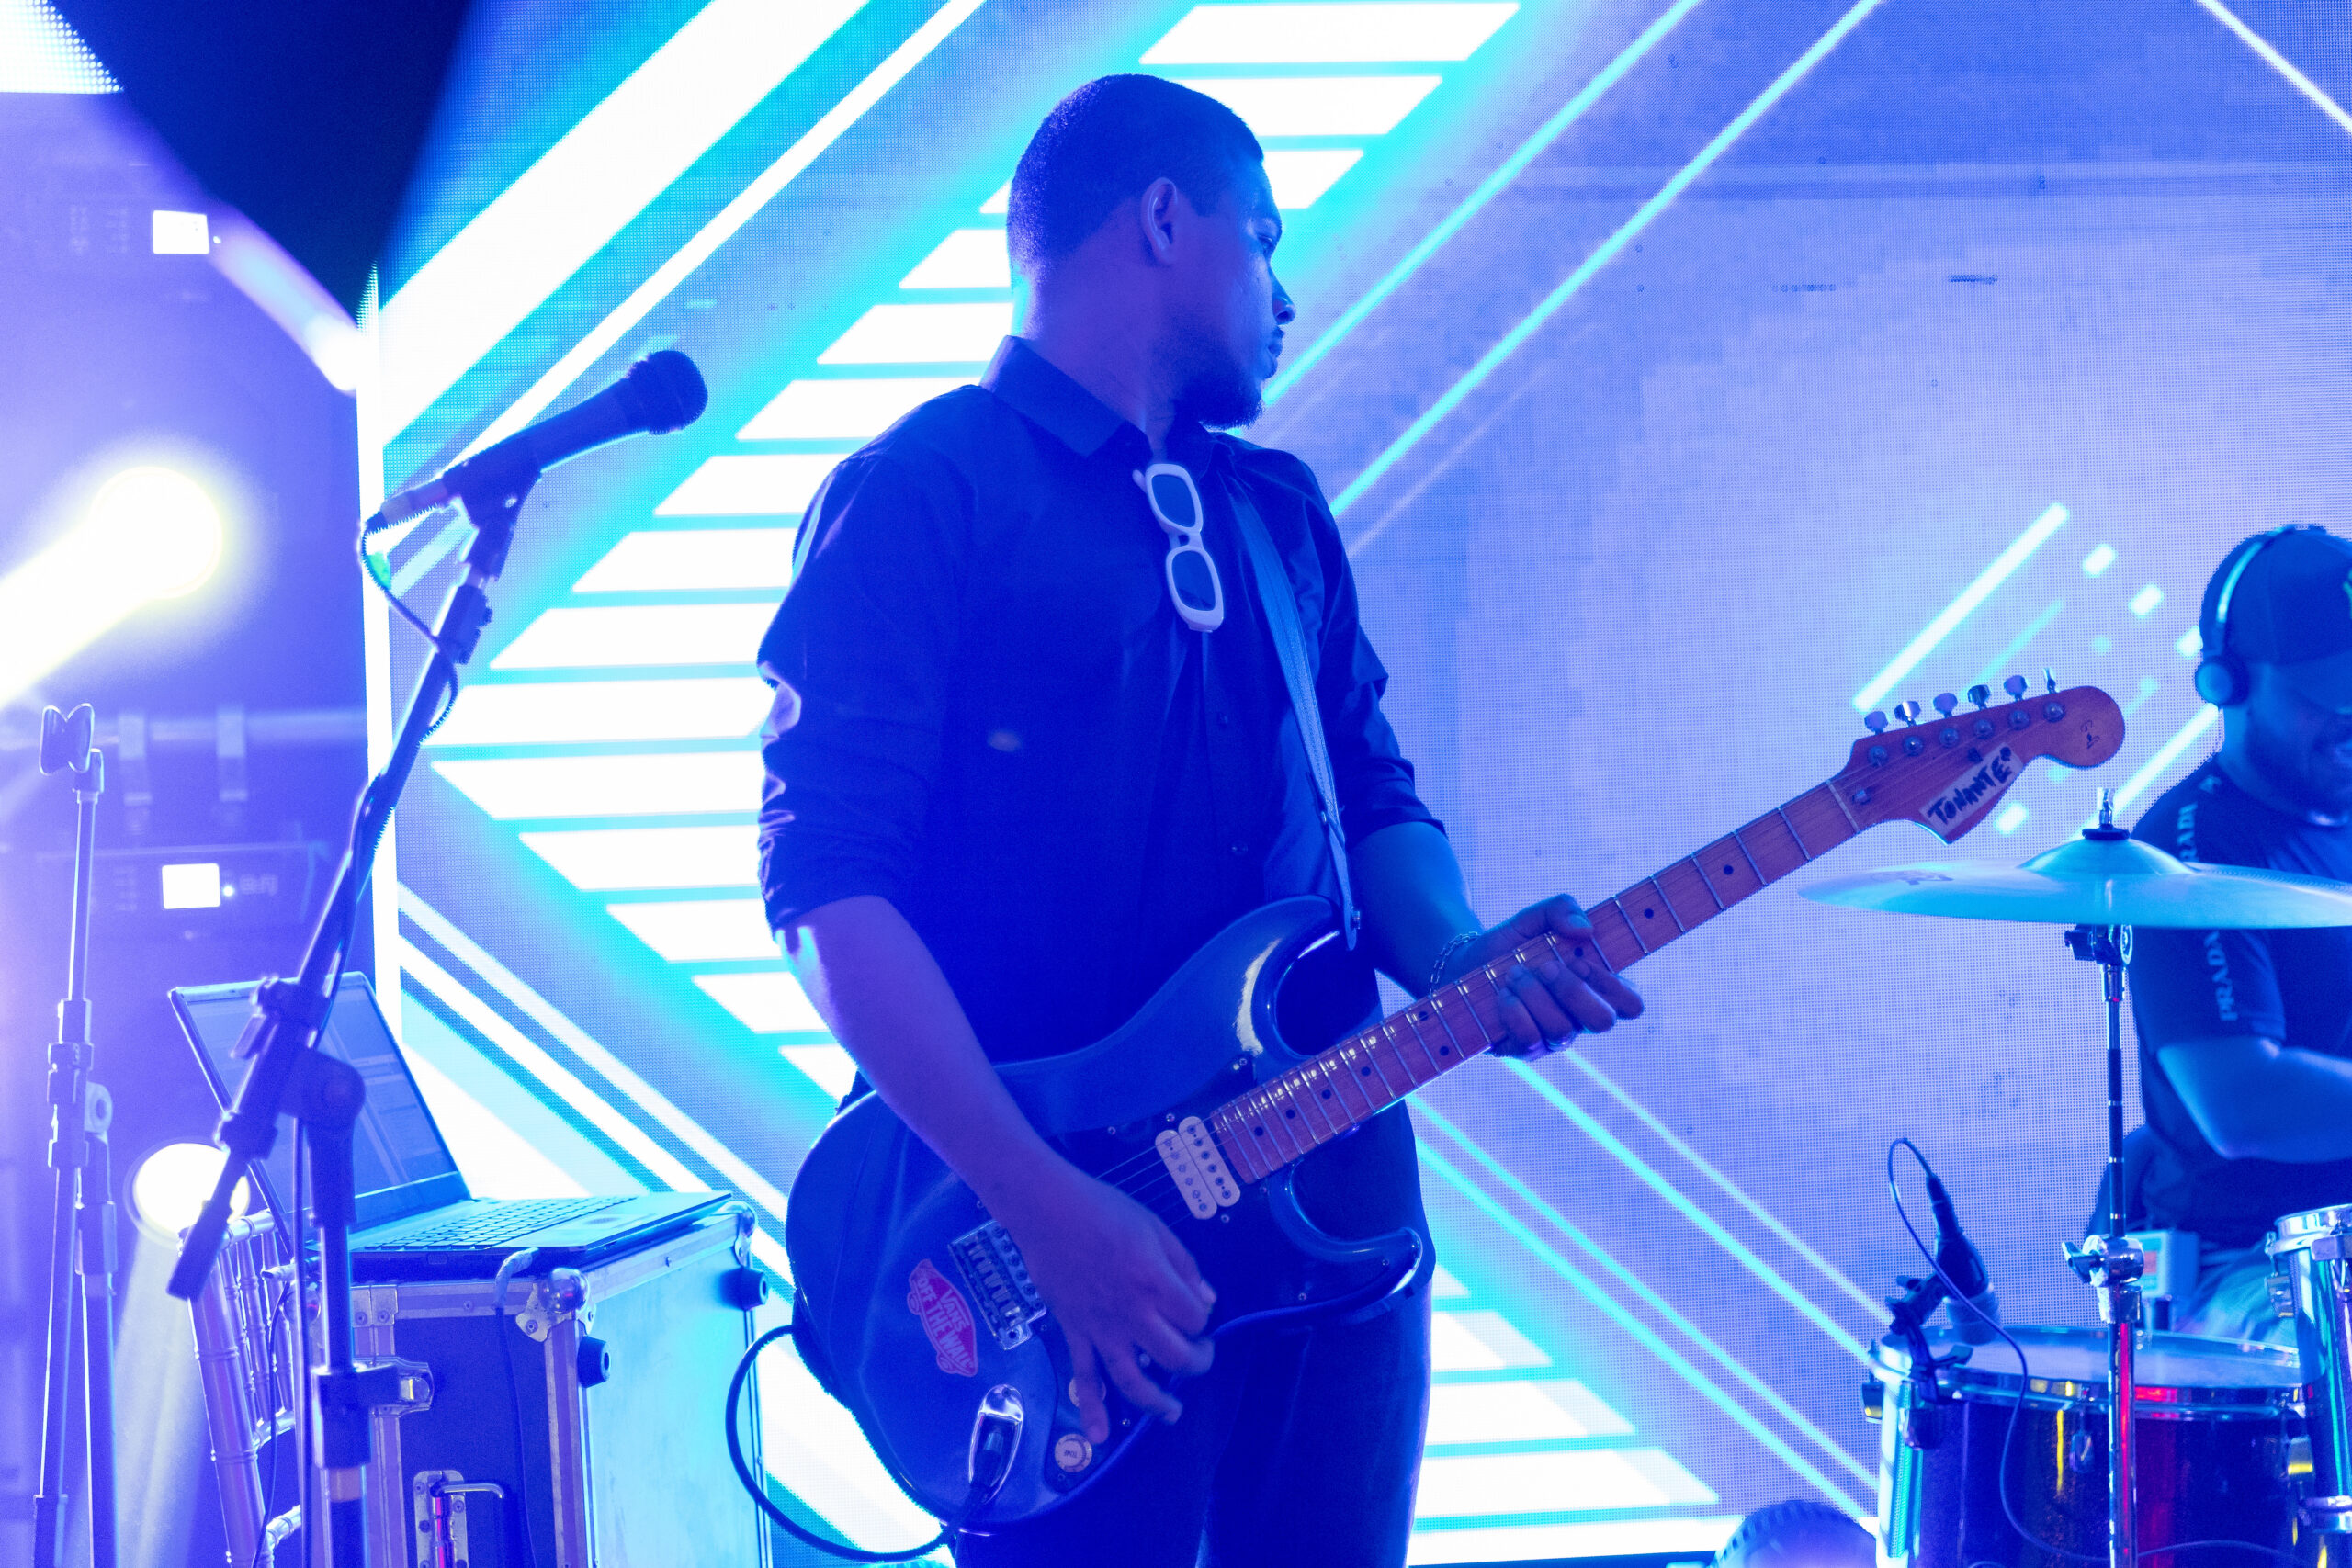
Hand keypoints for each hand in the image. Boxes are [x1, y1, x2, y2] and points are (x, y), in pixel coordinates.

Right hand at [988, 1158, 1215, 1441]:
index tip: (1197, 1308)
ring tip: (1173, 1412)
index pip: (1196, 1317)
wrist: (1046, 1210)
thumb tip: (1207, 1299)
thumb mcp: (1156, 1227)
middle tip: (1200, 1356)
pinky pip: (1083, 1376)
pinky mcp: (1075, 1332)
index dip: (1204, 1318)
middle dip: (1196, 1362)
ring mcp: (1101, 1328)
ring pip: (1133, 1379)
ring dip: (1157, 1402)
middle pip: (1174, 1355)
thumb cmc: (1104, 1210)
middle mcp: (1131, 1313)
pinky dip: (1092, 1409)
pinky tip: (1101, 1436)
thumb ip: (1184, 1266)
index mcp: (1155, 1281)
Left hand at [1437, 895, 1642, 1058]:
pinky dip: (1515, 1012)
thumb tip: (1584, 929)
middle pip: (1603, 1022)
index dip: (1610, 984)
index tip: (1578, 961)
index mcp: (1595, 989)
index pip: (1632, 1004)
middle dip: (1572, 990)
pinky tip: (1502, 995)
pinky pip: (1530, 1040)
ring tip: (1513, 974)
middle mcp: (1579, 1018)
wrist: (1464, 964)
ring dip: (1534, 994)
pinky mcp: (1523, 1051)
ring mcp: (1553, 1038)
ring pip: (1562, 1030)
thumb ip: (1562, 908)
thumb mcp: (1535, 917)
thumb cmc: (1511, 944)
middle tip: (1544, 967)